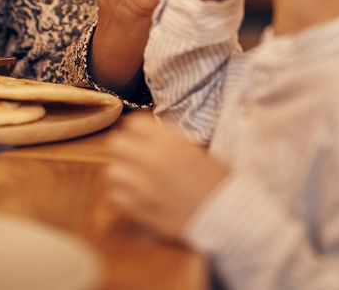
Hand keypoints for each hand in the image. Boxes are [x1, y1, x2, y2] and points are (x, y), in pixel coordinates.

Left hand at [107, 113, 229, 240]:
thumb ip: (167, 141)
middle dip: (124, 149)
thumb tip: (145, 139)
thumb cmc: (215, 180)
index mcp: (169, 140)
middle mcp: (152, 159)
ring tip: (134, 178)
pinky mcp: (140, 209)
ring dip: (122, 173)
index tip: (140, 138)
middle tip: (133, 157)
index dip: (136, 131)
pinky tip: (135, 196)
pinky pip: (116, 197)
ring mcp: (143, 186)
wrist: (226, 214)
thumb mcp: (194, 149)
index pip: (133, 123)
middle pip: (116, 144)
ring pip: (112, 171)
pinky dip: (123, 196)